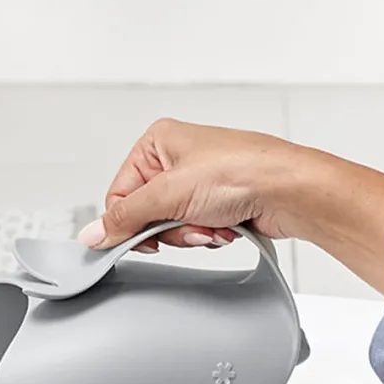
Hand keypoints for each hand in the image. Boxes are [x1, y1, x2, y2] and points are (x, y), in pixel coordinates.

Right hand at [78, 119, 305, 254]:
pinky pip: (195, 229)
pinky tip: (225, 228)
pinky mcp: (218, 202)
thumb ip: (126, 217)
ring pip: (171, 226)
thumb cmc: (242, 170)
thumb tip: (93, 233)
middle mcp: (176, 159)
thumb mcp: (169, 194)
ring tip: (213, 225)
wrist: (291, 189)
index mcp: (158, 142)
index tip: (141, 240)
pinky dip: (208, 235)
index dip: (128, 222)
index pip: (119, 193)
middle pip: (146, 213)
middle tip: (188, 225)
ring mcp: (198, 182)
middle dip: (168, 228)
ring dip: (190, 234)